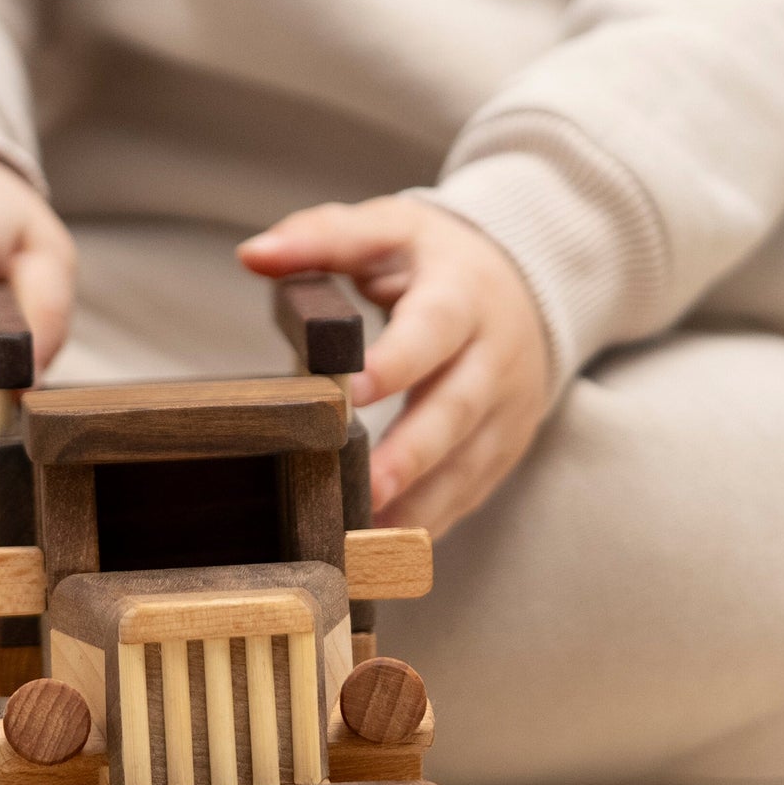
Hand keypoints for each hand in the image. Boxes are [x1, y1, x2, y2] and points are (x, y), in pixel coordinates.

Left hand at [239, 196, 547, 536]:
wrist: (530, 282)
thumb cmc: (437, 262)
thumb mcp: (389, 230)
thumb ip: (321, 238)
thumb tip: (254, 254)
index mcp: (461, 297)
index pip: (431, 332)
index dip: (394, 364)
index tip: (348, 395)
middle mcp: (492, 358)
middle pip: (453, 412)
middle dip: (410, 457)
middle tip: (365, 492)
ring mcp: (505, 411)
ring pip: (465, 467)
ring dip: (417, 509)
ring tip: (363, 545)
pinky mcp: (503, 449)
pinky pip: (467, 495)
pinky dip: (427, 526)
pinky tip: (384, 554)